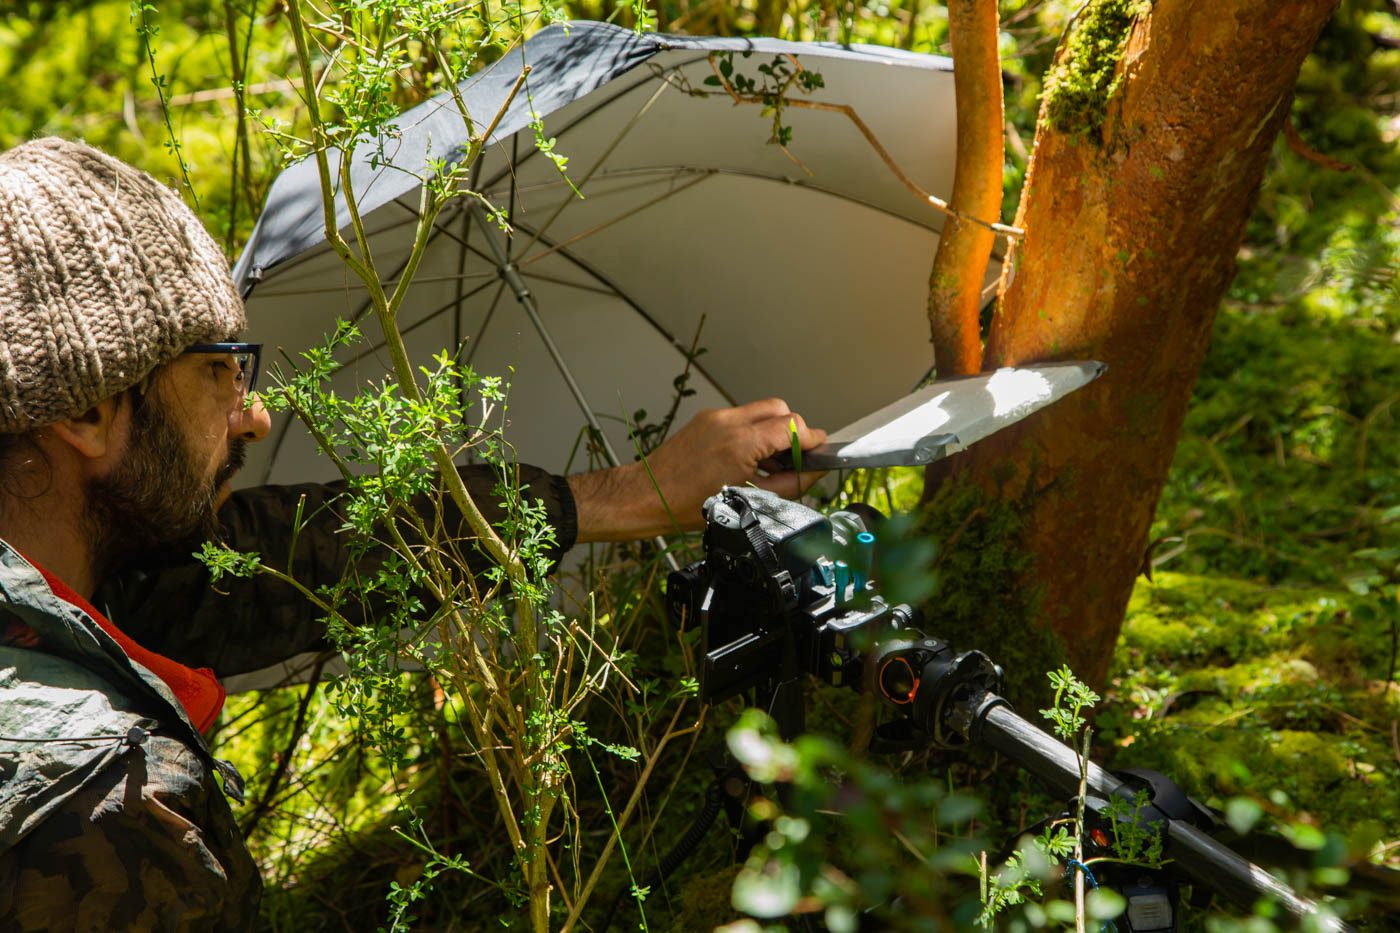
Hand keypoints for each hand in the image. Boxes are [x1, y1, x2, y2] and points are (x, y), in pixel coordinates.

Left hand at [569, 398, 826, 542]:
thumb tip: (815, 470)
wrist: (648, 495)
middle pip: (780, 409)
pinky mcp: (706, 418)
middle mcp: (730, 421)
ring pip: (761, 411)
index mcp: (742, 442)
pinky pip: (741, 417)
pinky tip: (745, 459)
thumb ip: (790, 484)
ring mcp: (716, 416)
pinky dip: (752, 432)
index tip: (818, 453)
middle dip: (792, 431)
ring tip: (767, 464)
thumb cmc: (690, 506)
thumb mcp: (750, 500)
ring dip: (772, 431)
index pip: (793, 426)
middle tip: (791, 460)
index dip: (811, 439)